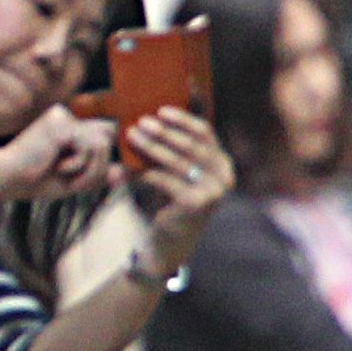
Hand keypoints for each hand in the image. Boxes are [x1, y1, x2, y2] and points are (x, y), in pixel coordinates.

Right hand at [0, 105, 117, 207]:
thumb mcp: (73, 179)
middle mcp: (67, 117)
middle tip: (78, 183)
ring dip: (90, 170)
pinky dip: (80, 166)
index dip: (111, 153)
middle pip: (108, 137)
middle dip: (99, 166)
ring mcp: (64, 118)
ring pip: (102, 144)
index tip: (116, 173)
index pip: (104, 133)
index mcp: (67, 125)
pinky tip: (58, 168)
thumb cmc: (34, 181)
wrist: (6, 178)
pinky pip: (89, 148)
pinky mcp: (61, 124)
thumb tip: (123, 172)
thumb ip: (97, 175)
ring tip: (67, 176)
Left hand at [118, 107, 235, 269]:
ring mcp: (214, 191)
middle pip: (191, 145)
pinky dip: (144, 171)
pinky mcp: (197, 204)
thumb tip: (151, 115)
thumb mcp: (173, 169)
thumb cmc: (169, 199)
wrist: (169, 240)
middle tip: (140, 123)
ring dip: (151, 147)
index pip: (205, 132)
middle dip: (163, 132)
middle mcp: (224, 176)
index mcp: (222, 162)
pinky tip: (126, 168)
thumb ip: (171, 145)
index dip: (183, 119)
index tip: (161, 110)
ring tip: (131, 137)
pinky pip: (165, 180)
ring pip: (177, 161)